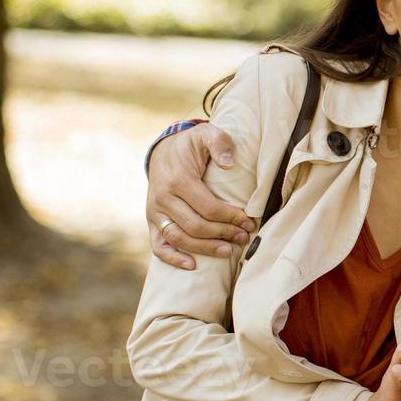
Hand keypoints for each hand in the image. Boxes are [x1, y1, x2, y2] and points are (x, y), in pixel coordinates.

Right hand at [147, 123, 254, 269]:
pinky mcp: (152, 221)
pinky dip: (173, 258)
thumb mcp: (206, 134)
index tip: (248, 221)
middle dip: (223, 234)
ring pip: (179, 239)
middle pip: (196, 226)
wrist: (164, 151)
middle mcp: (163, 198)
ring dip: (205, 249)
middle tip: (243, 237)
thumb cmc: (191, 145)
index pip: (208, 207)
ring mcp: (155, 212)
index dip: (231, 217)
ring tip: (228, 251)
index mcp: (178, 179)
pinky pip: (158, 245)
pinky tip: (193, 265)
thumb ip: (220, 142)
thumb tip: (229, 163)